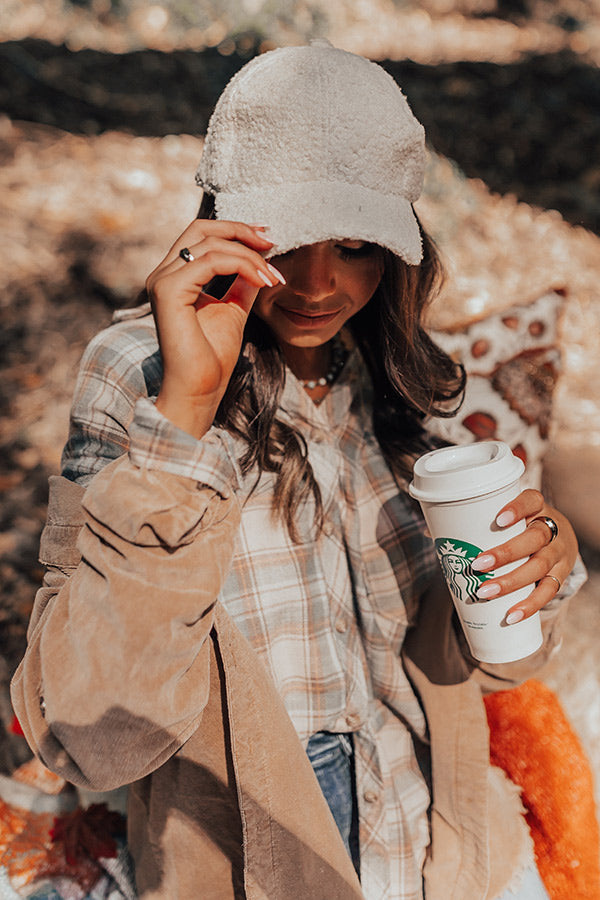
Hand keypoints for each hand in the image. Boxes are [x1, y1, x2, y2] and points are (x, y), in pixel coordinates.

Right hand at [145, 219, 283, 438]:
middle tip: (272, 243)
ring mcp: (163, 281)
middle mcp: (163, 274)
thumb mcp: (233, 310)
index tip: (268, 241)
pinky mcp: (169, 292)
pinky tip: (263, 281)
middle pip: (201, 228)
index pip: (202, 236)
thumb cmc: (212, 359)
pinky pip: (211, 262)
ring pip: (211, 244)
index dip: (235, 231)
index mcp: (175, 277)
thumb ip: (241, 284)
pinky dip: (243, 266)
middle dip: (241, 231)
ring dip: (250, 256)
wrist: (200, 390)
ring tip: (273, 276)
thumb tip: (260, 263)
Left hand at [470, 489, 578, 623]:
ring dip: (512, 581)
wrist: (558, 541)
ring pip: (540, 566)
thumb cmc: (519, 528)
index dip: (518, 508)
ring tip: (484, 592)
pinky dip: (530, 605)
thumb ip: (471, 523)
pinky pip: (549, 592)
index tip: (498, 520)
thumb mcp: (506, 521)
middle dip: (506, 553)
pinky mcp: (560, 576)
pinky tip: (511, 616)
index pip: (532, 500)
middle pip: (535, 538)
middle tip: (477, 564)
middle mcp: (551, 528)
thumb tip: (427, 531)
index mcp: (536, 507)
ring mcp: (558, 553)